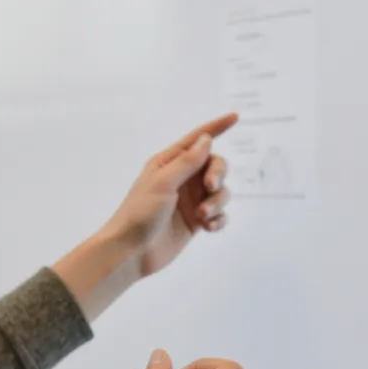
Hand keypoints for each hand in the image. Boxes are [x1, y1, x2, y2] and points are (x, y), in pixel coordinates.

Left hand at [102, 114, 236, 276]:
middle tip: (210, 186)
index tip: (235, 116)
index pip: (197, 140)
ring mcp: (190, 200)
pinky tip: (209, 227)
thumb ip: (187, 162)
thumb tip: (206, 139)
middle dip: (218, 173)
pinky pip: (219, 213)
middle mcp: (182, 178)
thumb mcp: (163, 183)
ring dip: (218, 201)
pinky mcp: (196, 221)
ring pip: (220, 191)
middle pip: (215, 165)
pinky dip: (219, 218)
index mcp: (169, 163)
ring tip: (204, 215)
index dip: (216, 127)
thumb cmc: (139, 213)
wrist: (132, 252)